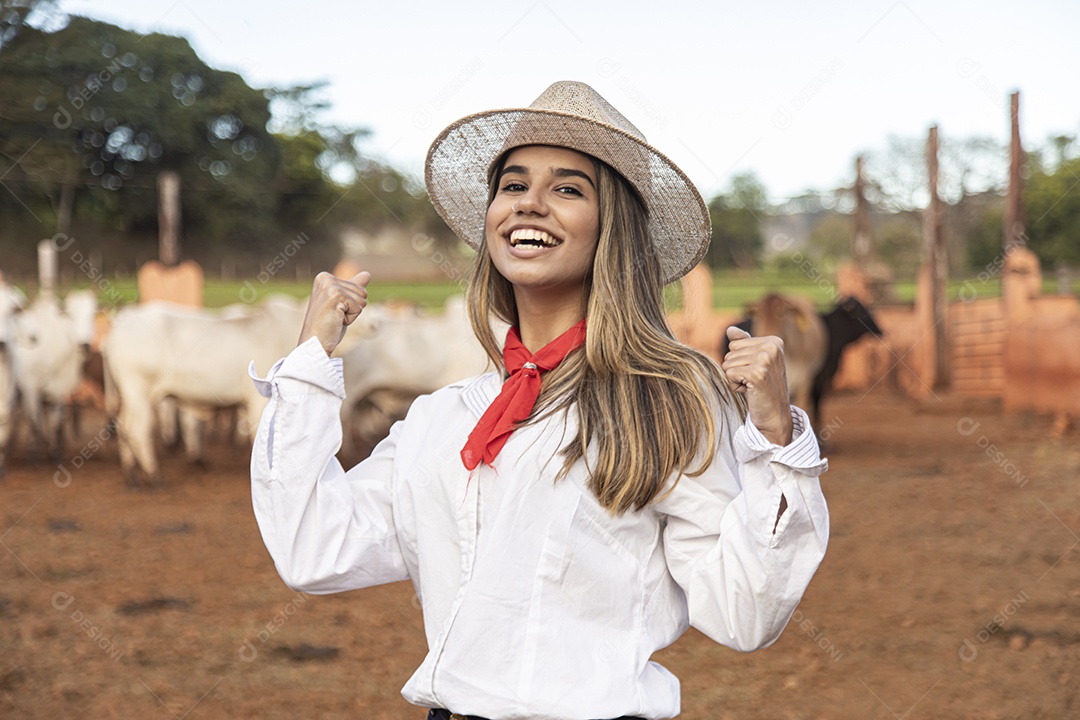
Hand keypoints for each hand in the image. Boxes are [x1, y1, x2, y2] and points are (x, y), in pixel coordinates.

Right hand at [298, 271, 370, 355]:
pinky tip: (336, 320)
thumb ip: (353, 288)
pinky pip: (358, 307)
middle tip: (334, 316)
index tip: (335, 311)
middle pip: (362, 292)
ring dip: (352, 314)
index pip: (358, 287)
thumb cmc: (327, 326)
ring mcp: (330, 286)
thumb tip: (367, 274)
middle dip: (353, 308)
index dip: (351, 304)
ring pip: (362, 300)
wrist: (314, 343)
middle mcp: (326, 278)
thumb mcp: (342, 304)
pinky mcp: (335, 295)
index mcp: (325, 277)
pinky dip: (351, 318)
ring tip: (334, 318)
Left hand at [721, 326, 792, 445]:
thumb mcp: (754, 364)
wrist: (775, 416)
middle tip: (754, 382)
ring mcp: (766, 359)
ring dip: (735, 379)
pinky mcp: (758, 373)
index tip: (756, 373)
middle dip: (736, 370)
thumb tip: (730, 329)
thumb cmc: (763, 390)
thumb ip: (744, 345)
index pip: (735, 344)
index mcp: (774, 341)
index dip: (740, 361)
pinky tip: (750, 391)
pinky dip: (734, 386)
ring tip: (752, 387)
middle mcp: (772, 347)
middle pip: (730, 352)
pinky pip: (729, 373)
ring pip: (727, 363)